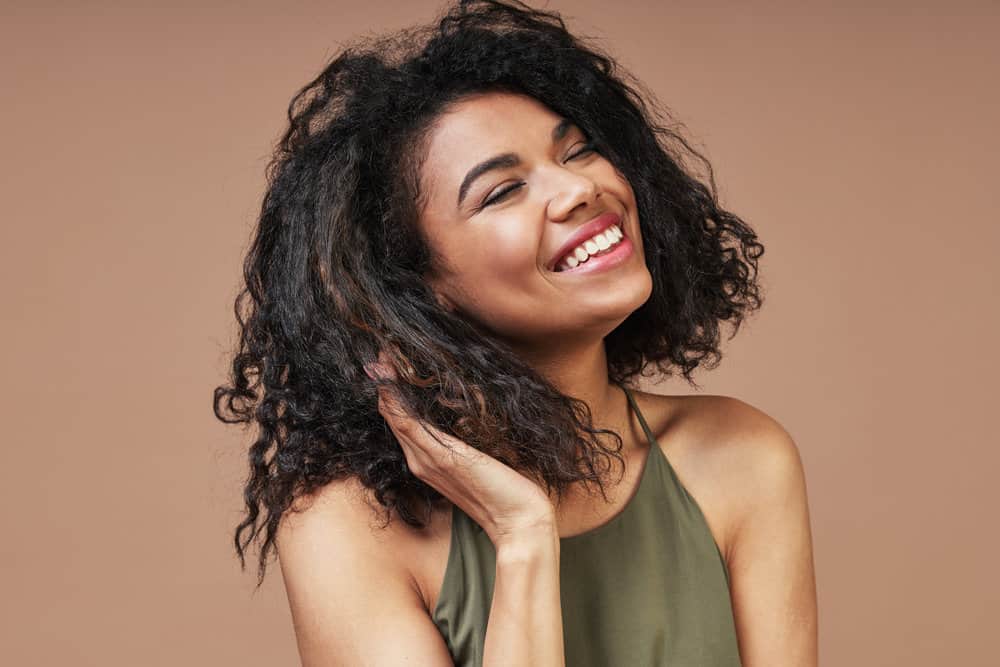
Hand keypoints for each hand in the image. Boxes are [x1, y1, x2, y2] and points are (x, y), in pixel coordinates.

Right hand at [365, 354, 556, 546]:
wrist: (519, 521)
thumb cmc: (508, 489)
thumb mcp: (484, 456)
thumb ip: (470, 439)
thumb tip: (470, 412)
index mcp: (429, 460)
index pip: (401, 419)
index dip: (393, 391)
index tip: (392, 360)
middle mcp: (421, 460)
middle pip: (392, 415)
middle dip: (385, 382)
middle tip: (381, 350)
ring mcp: (428, 460)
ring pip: (396, 416)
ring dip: (387, 385)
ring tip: (381, 355)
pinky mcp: (442, 457)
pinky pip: (409, 424)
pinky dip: (397, 402)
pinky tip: (390, 382)